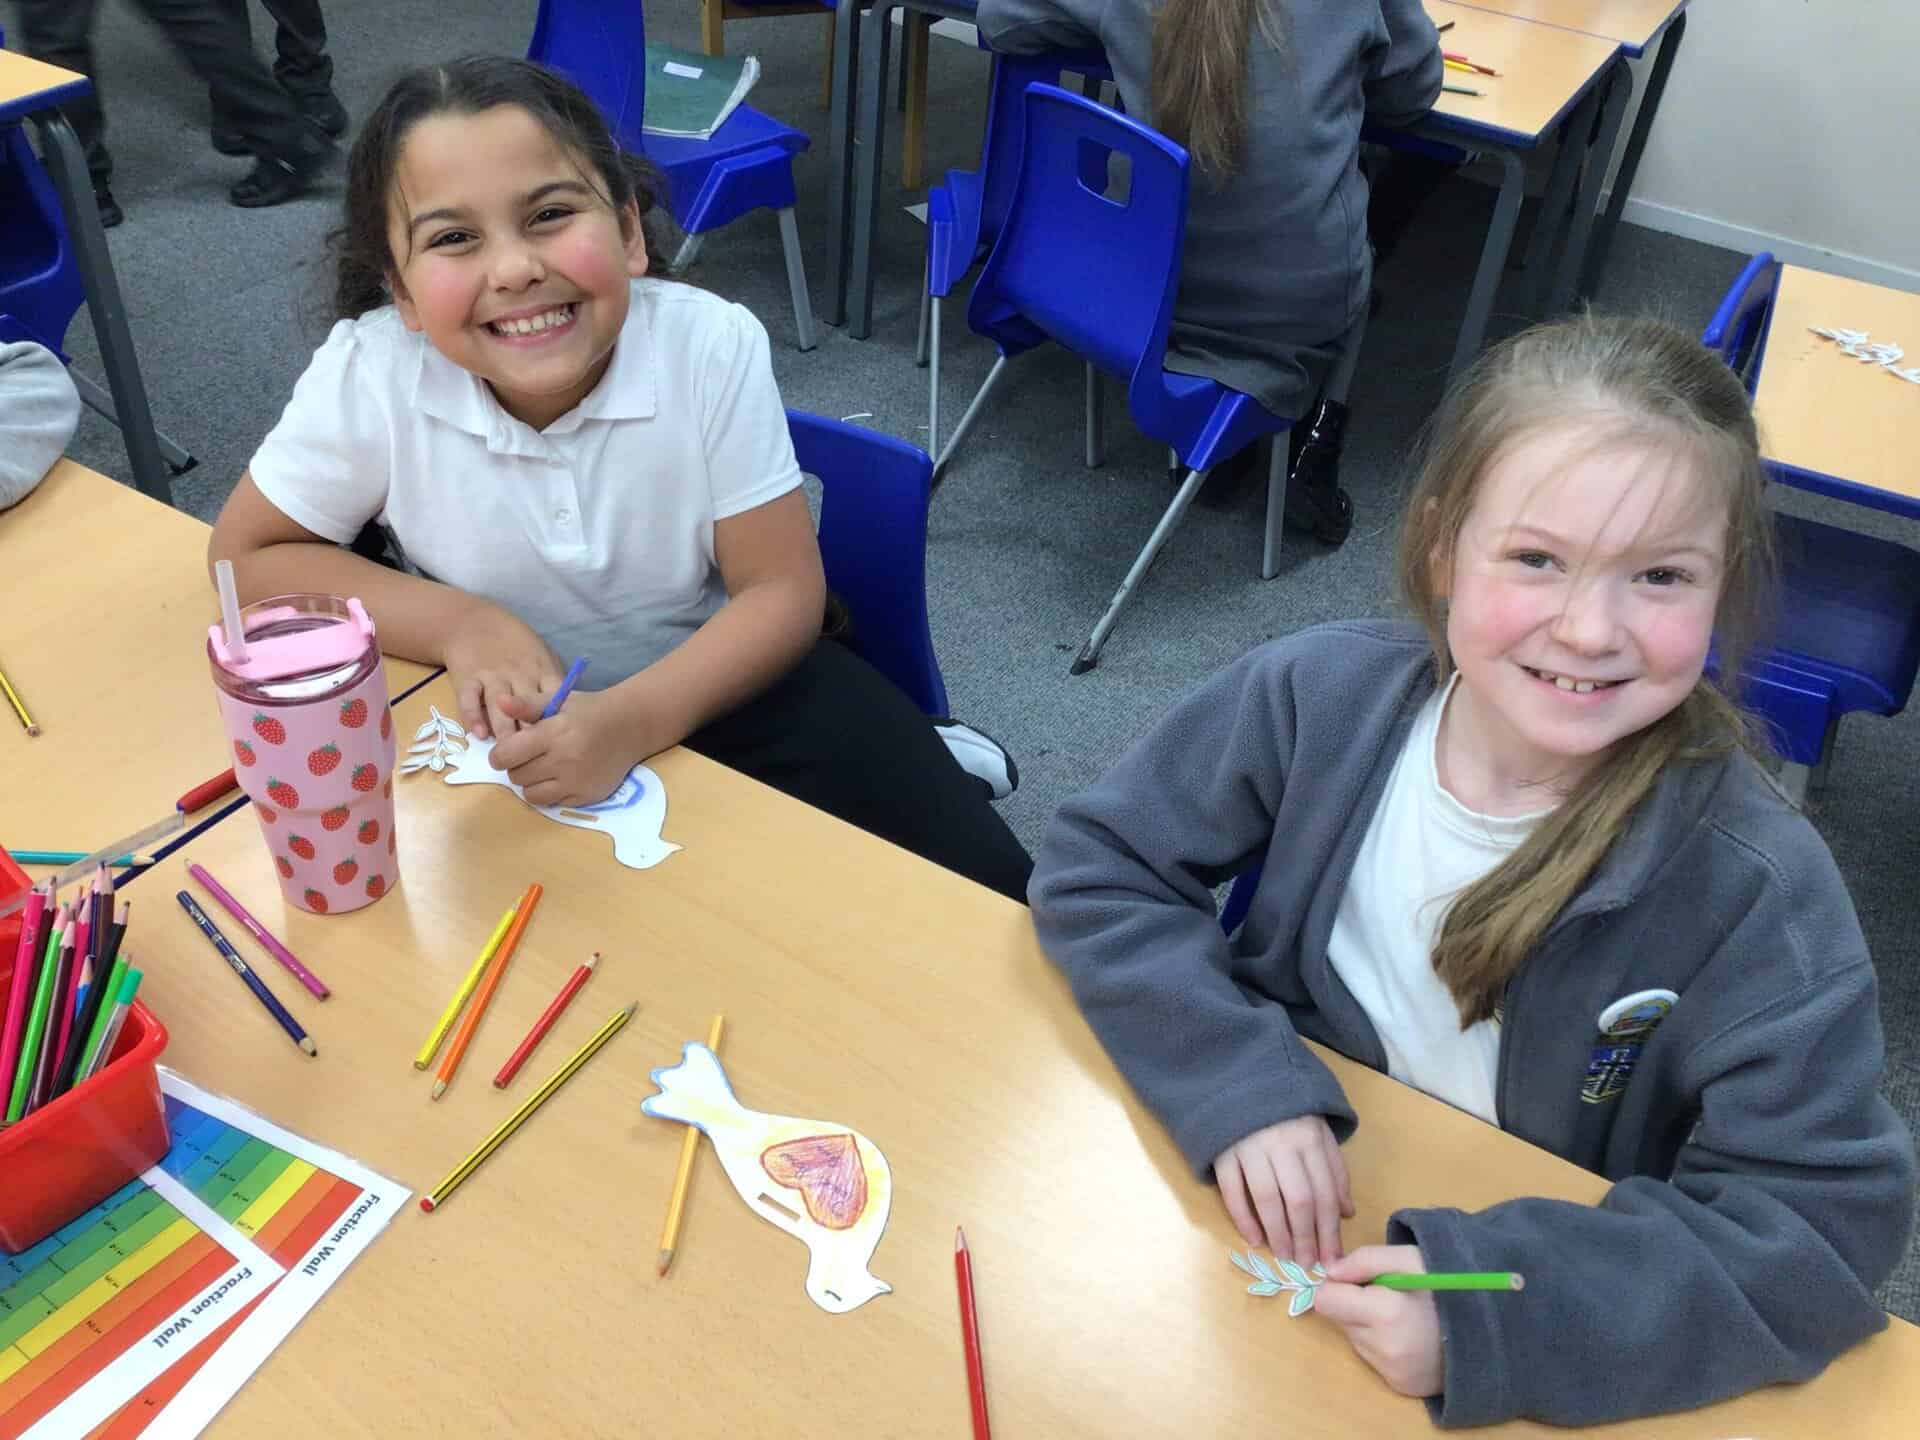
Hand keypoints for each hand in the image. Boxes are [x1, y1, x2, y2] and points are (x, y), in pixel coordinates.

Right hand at [441, 604, 562, 742]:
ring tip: (507, 753)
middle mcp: (518, 675)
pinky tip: (478, 734)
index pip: (552, 700)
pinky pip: (469, 699)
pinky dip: (473, 716)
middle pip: (527, 708)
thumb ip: (552, 684)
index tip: (559, 744)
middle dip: (530, 733)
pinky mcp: (467, 677)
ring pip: (499, 707)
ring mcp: (492, 676)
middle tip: (534, 759)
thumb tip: (567, 716)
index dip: (555, 723)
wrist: (473, 622)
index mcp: (541, 671)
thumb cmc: (516, 644)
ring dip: (504, 729)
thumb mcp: (542, 656)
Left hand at [487, 689, 640, 807]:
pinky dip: (550, 792)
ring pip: (530, 794)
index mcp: (553, 733)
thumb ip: (527, 705)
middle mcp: (564, 760)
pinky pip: (552, 803)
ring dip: (531, 782)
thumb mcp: (558, 700)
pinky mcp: (585, 796)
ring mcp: (575, 782)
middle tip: (530, 757)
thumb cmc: (588, 711)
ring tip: (543, 769)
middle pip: (516, 775)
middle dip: (517, 766)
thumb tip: (500, 703)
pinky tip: (560, 777)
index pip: (506, 755)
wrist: (629, 727)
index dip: (500, 754)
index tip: (507, 750)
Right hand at [1212, 1115, 1353, 1267]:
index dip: (1330, 1230)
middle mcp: (1281, 1144)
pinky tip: (1253, 1239)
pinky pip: (1232, 1190)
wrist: (1242, 1081)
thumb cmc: (1287, 1114)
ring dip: (1277, 1233)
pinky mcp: (1223, 1151)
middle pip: (1298, 1199)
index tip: (1334, 1259)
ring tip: (1285, 1257)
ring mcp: (1250, 1147)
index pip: (1324, 1193)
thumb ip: (1334, 1171)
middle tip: (1308, 1265)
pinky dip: (1242, 1218)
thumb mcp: (1319, 1133)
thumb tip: (1346, 1213)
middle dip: (1305, 1238)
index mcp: (1309, 1139)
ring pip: (1266, 1198)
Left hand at [1313, 1245, 1443, 1398]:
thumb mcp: (1410, 1258)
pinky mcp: (1400, 1386)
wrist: (1490, 1331)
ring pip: (1355, 1339)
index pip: (1326, 1300)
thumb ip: (1365, 1260)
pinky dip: (1383, 1344)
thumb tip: (1330, 1272)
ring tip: (1404, 1316)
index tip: (1358, 1279)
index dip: (1338, 1285)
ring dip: (1369, 1324)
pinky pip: (1372, 1359)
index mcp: (1386, 1313)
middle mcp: (1385, 1349)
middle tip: (1389, 1296)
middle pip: (1339, 1319)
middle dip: (1354, 1304)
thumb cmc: (1450, 1286)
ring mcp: (1393, 1372)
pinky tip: (1409, 1336)